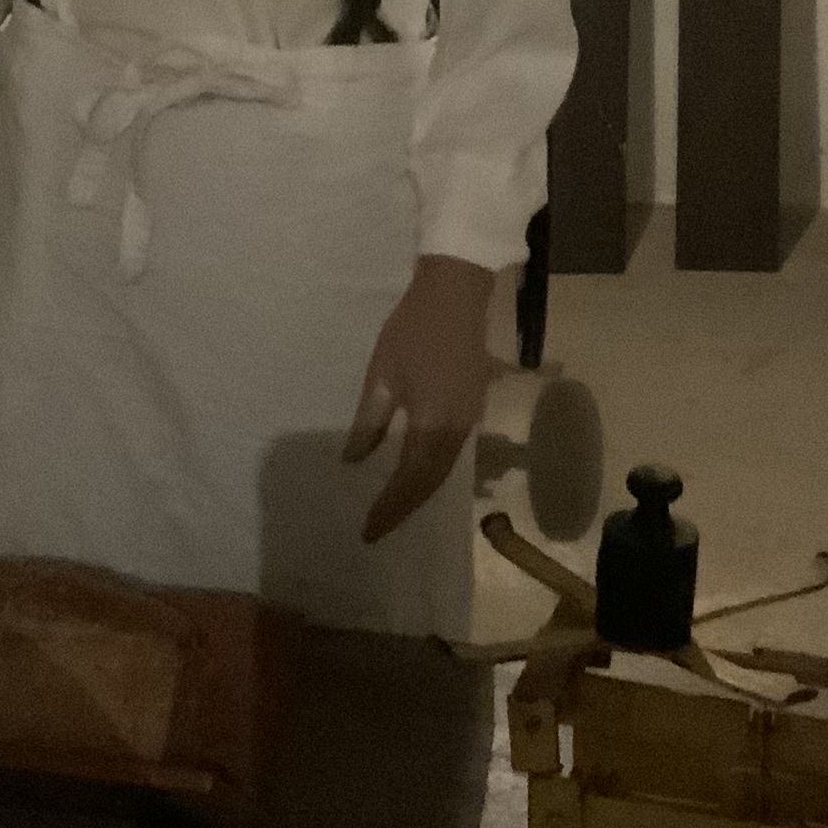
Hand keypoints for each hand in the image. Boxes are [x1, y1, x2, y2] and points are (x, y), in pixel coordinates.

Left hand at [343, 256, 499, 542]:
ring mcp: (471, 419)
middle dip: (404, 508)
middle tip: (376, 529)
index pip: (410, 481)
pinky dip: (431, 473)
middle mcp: (458, 430)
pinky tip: (414, 475)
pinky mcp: (473, 407)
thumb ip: (370, 423)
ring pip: (444, 470)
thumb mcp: (382, 376)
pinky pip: (451, 453)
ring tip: (392, 509)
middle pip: (431, 482)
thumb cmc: (413, 331)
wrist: (456, 295)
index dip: (389, 509)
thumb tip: (354, 461)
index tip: (367, 532)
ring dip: (418, 493)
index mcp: (434, 425)